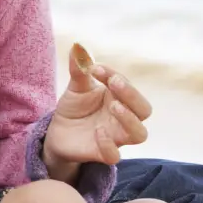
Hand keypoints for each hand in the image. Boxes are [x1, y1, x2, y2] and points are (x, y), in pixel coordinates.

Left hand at [43, 45, 153, 180]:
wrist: (57, 132)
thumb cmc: (74, 108)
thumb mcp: (76, 87)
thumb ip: (80, 69)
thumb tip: (78, 46)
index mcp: (121, 99)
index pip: (129, 87)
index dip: (116, 75)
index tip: (96, 68)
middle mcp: (123, 119)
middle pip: (144, 110)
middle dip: (133, 95)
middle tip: (113, 83)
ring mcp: (115, 137)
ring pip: (139, 134)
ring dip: (129, 119)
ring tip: (114, 106)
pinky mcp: (102, 154)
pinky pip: (114, 156)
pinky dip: (108, 144)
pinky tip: (97, 131)